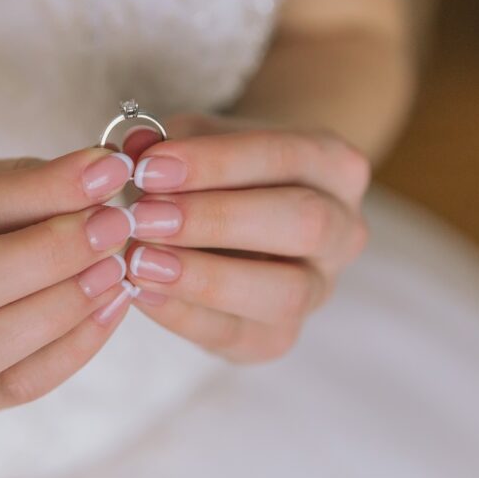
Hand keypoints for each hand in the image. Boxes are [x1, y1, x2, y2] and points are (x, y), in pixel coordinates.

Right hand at [0, 148, 138, 415]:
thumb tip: (100, 178)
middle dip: (45, 255)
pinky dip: (71, 349)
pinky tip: (110, 307)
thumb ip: (20, 184)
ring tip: (115, 267)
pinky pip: (12, 388)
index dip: (36, 192)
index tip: (104, 172)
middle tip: (113, 225)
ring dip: (58, 307)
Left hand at [120, 114, 370, 362]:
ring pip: (285, 292)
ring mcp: (318, 291)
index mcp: (336, 167)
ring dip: (204, 277)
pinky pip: (237, 334)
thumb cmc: (220, 170)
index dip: (216, 163)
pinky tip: (139, 290)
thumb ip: (170, 143)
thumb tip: (135, 146)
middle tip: (145, 217)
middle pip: (304, 224)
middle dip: (217, 220)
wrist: (237, 217)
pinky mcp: (277, 337)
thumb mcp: (198, 139)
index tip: (149, 168)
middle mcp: (343, 231)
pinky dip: (182, 314)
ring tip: (140, 259)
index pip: (287, 157)